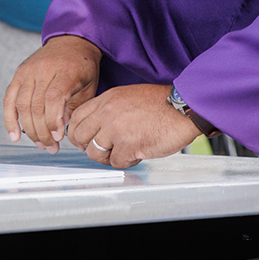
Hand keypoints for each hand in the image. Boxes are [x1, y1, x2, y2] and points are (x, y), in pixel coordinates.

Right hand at [3, 35, 101, 153]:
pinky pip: (9, 98)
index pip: (53, 97)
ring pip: (22, 105)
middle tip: (52, 148)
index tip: (58, 137)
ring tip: (40, 144)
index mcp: (65, 70)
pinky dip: (9, 119)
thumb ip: (76, 105)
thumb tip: (62, 127)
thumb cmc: (82, 66)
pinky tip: (15, 135)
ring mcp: (28, 70)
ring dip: (29, 129)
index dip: (53, 120)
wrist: (71, 41)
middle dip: (43, 131)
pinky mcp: (19, 74)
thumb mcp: (89, 85)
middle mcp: (44, 69)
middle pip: (36, 105)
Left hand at [67, 84, 201, 169]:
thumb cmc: (161, 104)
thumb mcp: (127, 97)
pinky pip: (115, 163)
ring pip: (94, 153)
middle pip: (80, 136)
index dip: (77, 132)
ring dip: (108, 157)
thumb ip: (109, 109)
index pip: (76, 118)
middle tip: (104, 150)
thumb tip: (96, 127)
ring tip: (123, 152)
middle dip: (89, 147)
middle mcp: (106, 112)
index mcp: (106, 99)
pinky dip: (126, 162)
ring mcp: (115, 129)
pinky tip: (137, 154)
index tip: (84, 140)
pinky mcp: (128, 145)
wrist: (182, 108)